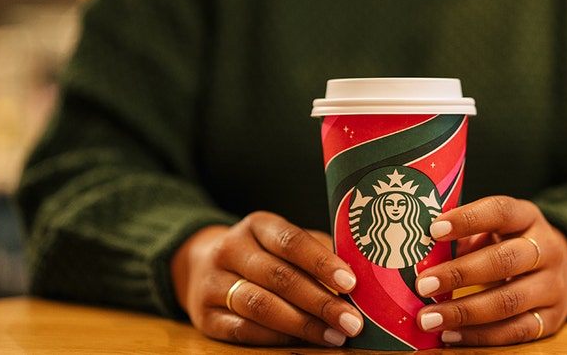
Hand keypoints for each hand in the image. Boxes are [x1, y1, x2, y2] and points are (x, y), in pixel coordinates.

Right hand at [171, 211, 363, 346]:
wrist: (202, 266)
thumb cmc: (265, 255)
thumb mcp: (286, 244)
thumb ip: (319, 254)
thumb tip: (364, 276)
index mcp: (257, 225)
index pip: (290, 241)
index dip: (321, 262)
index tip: (351, 283)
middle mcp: (231, 249)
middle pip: (279, 276)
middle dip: (320, 302)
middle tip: (352, 322)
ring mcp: (213, 282)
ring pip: (260, 305)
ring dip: (302, 324)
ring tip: (334, 336)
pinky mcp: (204, 316)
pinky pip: (242, 330)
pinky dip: (276, 337)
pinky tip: (302, 341)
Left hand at [413, 196, 566, 344]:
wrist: (559, 272)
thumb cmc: (509, 245)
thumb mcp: (492, 231)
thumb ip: (462, 237)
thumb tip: (416, 253)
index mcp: (527, 217)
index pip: (500, 211)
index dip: (468, 219)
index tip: (433, 230)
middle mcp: (547, 249)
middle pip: (505, 260)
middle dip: (460, 274)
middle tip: (423, 284)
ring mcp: (553, 286)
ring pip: (509, 301)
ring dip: (464, 312)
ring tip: (428, 318)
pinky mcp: (551, 319)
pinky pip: (515, 331)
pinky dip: (479, 335)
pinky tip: (450, 335)